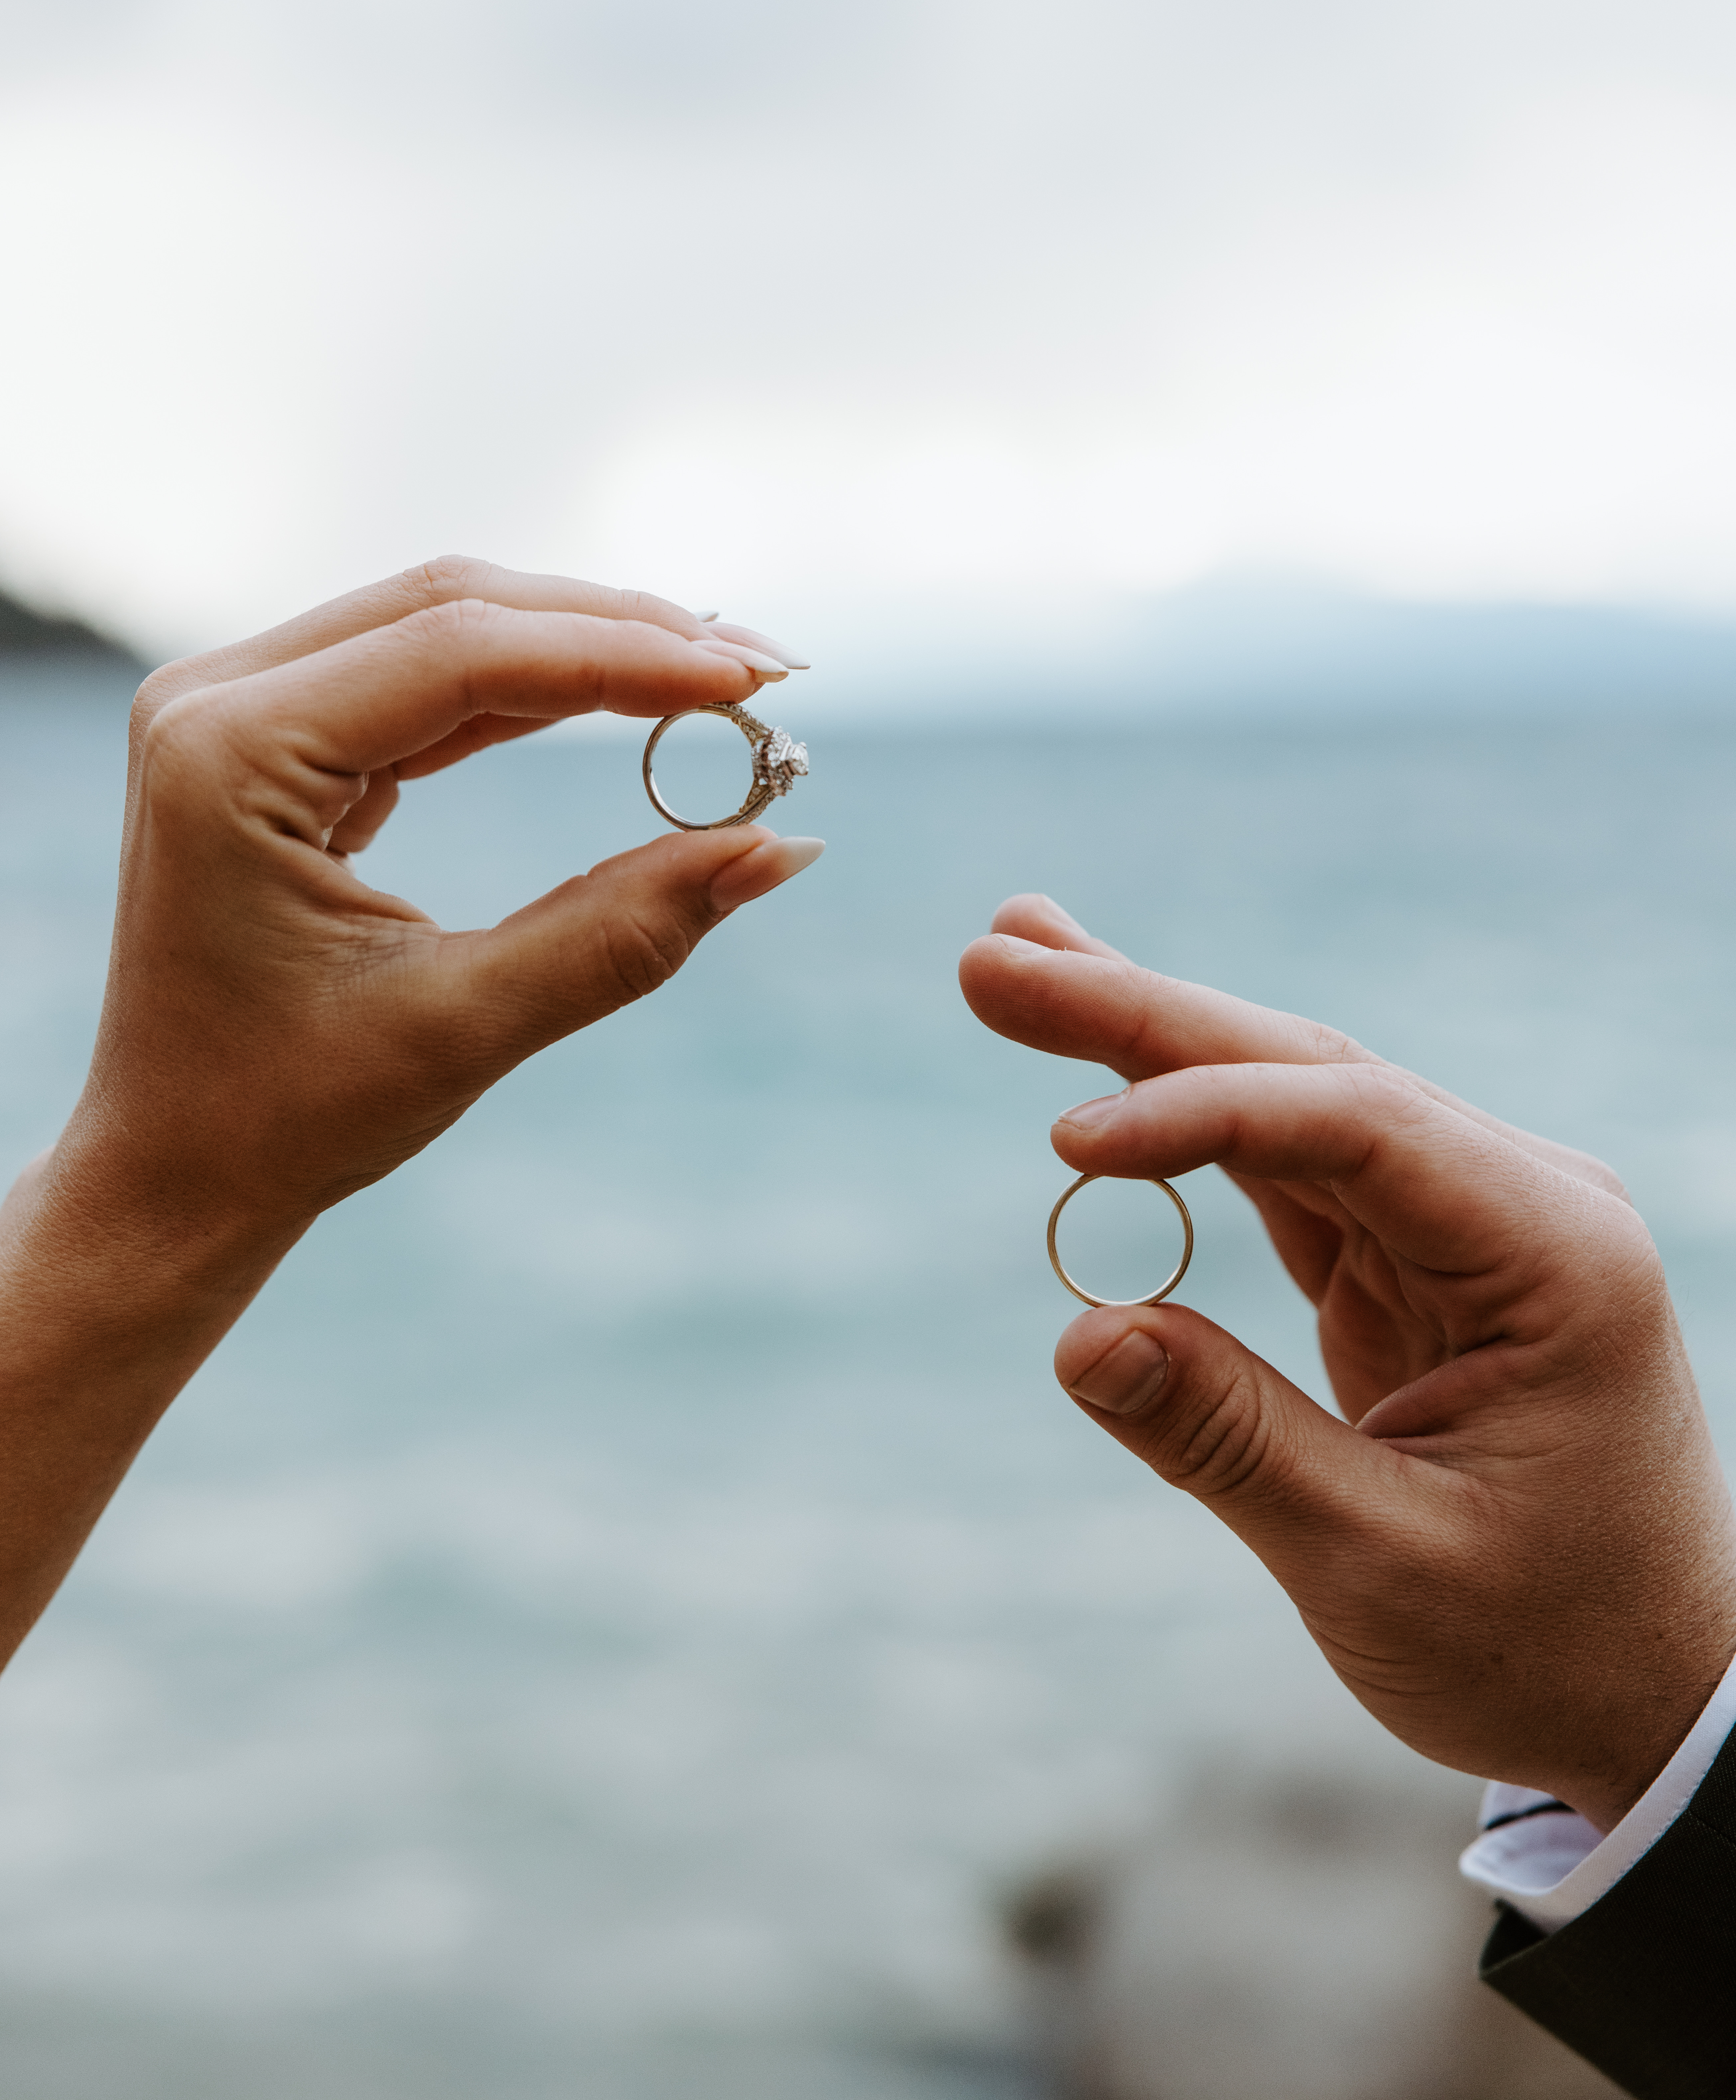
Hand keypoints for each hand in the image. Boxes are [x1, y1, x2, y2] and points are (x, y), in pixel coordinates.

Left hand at [66, 557, 820, 1237]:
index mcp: (228, 755)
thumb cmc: (286, 1117)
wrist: (168, 1174)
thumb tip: (780, 847)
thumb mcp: (462, 1027)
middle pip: (458, 608)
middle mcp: (215, 699)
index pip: (461, 653)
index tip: (752, 682)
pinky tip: (634, 693)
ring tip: (722, 676)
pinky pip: (424, 674)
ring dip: (590, 644)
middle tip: (766, 669)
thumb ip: (621, 930)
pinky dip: (535, 685)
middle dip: (622, 629)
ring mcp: (236, 707)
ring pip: (449, 623)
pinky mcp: (271, 732)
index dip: (622, 655)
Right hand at [960, 895, 1735, 1830]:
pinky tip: (1105, 1074)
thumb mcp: (1383, 1566)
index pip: (1356, 1127)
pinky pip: (1288, 1168)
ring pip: (1288, 1098)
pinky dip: (1191, 1123)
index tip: (1064, 1142)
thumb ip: (1230, 1443)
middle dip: (1144, 1015)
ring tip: (1021, 965)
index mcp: (1556, 1255)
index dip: (1202, 1115)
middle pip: (1310, 1072)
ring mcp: (1466, 1224)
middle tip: (996, 953)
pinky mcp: (1416, 1263)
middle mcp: (1521, 1204)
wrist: (1658, 1702)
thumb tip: (1080, 1339)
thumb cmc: (1546, 1650)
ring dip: (1151, 1039)